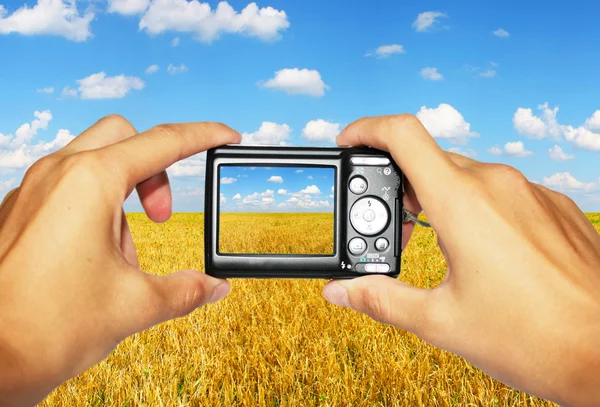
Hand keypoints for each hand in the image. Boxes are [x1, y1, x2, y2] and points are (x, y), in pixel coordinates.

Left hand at [0, 115, 240, 405]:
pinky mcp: (18, 211)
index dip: (203, 136)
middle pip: (123, 137)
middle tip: (161, 216)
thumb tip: (216, 287)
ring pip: (93, 163)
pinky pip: (66, 189)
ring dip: (122, 197)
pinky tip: (93, 259)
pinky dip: (93, 209)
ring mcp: (31, 190)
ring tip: (120, 257)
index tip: (226, 136)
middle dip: (154, 168)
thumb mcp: (135, 305)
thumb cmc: (48, 326)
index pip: (163, 142)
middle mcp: (57, 174)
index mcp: (90, 182)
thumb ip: (186, 290)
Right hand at [322, 114, 599, 406]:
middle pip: (431, 161)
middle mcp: (497, 184)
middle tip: (399, 230)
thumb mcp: (441, 321)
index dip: (367, 129)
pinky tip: (488, 253)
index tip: (349, 141)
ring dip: (443, 201)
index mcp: (461, 203)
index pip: (403, 135)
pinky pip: (504, 192)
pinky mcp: (554, 206)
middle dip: (403, 188)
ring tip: (444, 249)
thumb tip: (339, 292)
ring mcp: (531, 192)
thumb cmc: (532, 338)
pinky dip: (480, 209)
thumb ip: (381, 299)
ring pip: (468, 176)